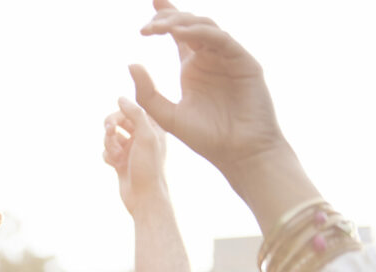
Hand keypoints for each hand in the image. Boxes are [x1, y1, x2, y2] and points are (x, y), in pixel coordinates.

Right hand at [103, 97, 168, 215]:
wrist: (145, 198)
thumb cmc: (149, 168)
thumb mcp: (146, 136)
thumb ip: (135, 114)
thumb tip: (121, 98)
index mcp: (153, 128)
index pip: (130, 110)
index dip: (119, 115)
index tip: (111, 124)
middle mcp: (142, 136)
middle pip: (118, 121)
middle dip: (110, 128)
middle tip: (108, 132)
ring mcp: (131, 149)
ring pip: (110, 136)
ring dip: (109, 144)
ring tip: (116, 156)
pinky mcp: (122, 161)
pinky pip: (107, 151)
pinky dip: (107, 156)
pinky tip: (113, 165)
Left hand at [130, 0, 283, 174]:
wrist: (238, 153)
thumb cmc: (206, 138)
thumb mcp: (166, 116)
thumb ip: (146, 93)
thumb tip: (131, 63)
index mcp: (193, 68)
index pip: (178, 34)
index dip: (166, 16)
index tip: (152, 2)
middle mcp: (210, 58)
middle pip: (189, 25)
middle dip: (168, 19)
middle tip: (147, 26)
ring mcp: (228, 58)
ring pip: (205, 28)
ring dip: (182, 24)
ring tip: (160, 28)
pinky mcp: (244, 62)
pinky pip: (222, 40)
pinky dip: (202, 33)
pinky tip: (183, 34)